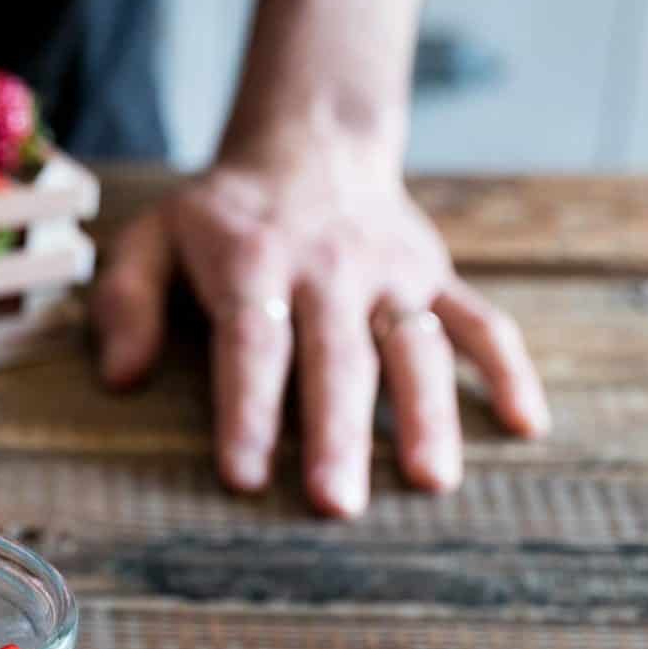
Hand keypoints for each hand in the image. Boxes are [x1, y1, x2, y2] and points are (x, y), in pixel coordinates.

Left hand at [90, 132, 549, 516]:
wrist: (311, 144)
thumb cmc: (221, 218)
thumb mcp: (153, 238)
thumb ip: (126, 302)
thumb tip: (121, 378)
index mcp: (254, 261)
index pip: (252, 344)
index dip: (249, 411)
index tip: (246, 477)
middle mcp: (330, 268)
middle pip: (337, 359)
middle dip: (339, 434)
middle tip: (338, 505)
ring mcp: (392, 274)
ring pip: (415, 347)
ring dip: (428, 414)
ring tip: (432, 482)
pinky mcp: (437, 277)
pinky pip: (481, 322)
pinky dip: (508, 369)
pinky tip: (526, 425)